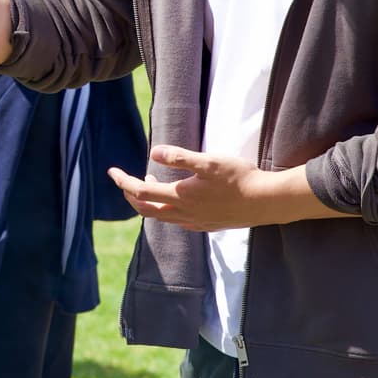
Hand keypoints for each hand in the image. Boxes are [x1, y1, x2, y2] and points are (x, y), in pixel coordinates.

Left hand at [108, 145, 272, 230]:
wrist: (266, 202)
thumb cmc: (239, 177)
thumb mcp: (209, 161)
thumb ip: (180, 157)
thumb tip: (153, 152)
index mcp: (181, 197)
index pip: (140, 192)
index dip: (123, 181)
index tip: (111, 171)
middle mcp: (184, 213)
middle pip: (146, 209)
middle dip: (131, 194)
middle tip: (124, 179)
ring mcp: (196, 222)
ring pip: (162, 217)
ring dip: (149, 202)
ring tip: (150, 183)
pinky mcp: (208, 225)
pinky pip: (178, 222)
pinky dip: (167, 211)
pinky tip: (175, 201)